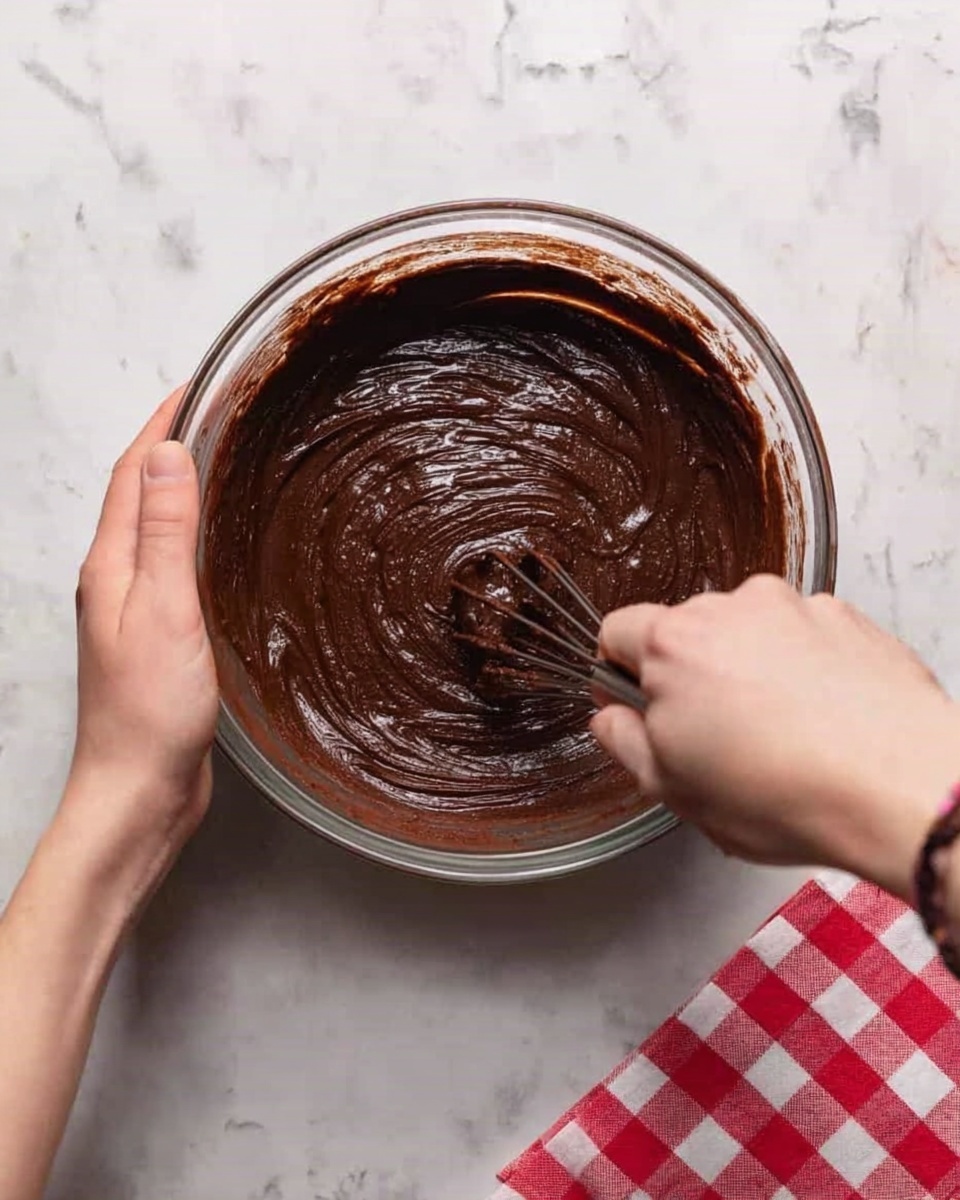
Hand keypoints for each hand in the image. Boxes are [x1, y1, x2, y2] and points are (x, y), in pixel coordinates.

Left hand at [64, 390, 217, 893]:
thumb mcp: (163, 611)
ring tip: (221, 461)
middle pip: (138, 493)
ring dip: (181, 487)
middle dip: (170, 444)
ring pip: (155, 528)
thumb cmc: (148, 713)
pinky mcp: (156, 637)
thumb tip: (167, 455)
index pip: (132, 473)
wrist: (139, 790)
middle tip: (215, 412)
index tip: (195, 386)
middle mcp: (114, 580)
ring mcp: (133, 610)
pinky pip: (172, 565)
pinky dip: (193, 534)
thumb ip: (164, 533)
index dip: (160, 424)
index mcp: (110, 565)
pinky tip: (219, 544)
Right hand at [592, 576, 959, 898]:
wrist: (898, 786)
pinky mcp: (846, 618)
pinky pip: (803, 636)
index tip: (636, 705)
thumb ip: (624, 741)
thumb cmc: (787, 792)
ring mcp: (795, 608)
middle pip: (686, 630)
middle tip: (713, 738)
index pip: (617, 630)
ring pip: (747, 632)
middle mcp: (732, 608)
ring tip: (778, 735)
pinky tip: (819, 718)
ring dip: (749, 670)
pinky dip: (803, 668)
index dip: (618, 673)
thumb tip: (612, 719)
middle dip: (690, 676)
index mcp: (674, 644)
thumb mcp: (672, 788)